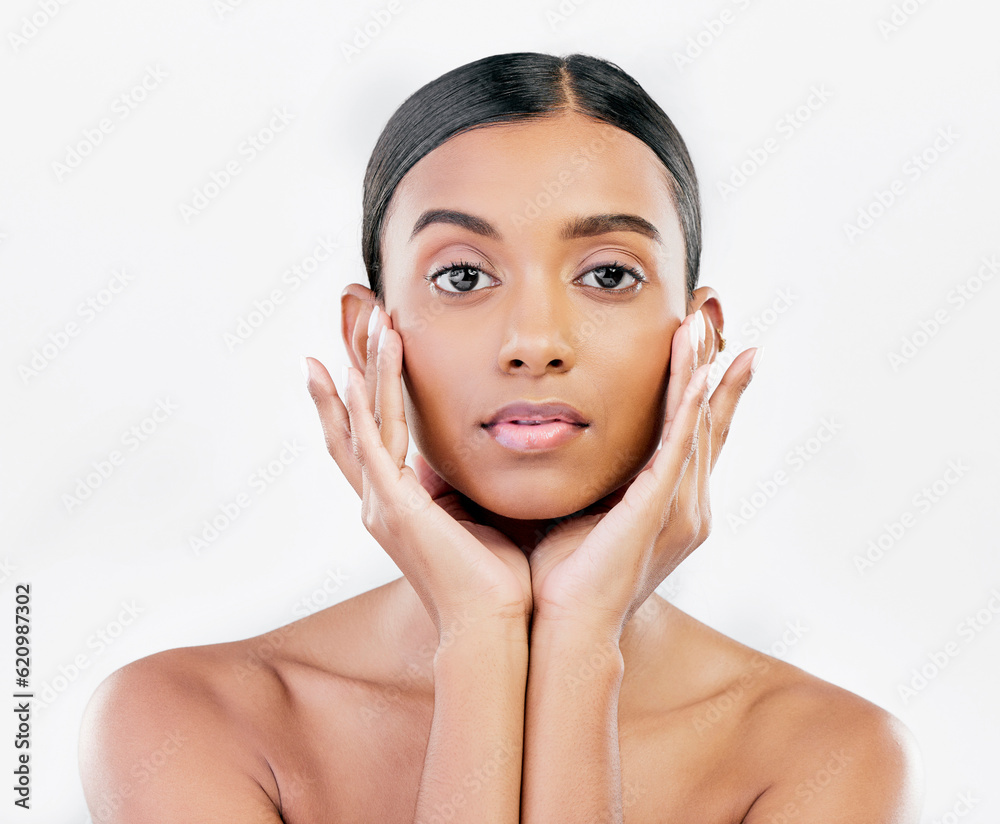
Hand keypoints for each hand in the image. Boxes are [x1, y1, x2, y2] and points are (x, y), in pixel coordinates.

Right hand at [303, 305, 531, 635]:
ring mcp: (381, 504)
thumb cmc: (496, 579)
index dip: (357, 395)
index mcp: (397, 506)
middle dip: (350, 368)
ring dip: (364, 368)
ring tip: (368, 320)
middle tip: (352, 317)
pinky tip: (354, 370)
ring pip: (363, 421)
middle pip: (351, 422)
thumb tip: (475, 461)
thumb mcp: (476, 516)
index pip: (368, 437)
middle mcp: (379, 502)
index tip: (354, 352)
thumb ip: (463, 486)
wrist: (497, 624)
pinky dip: (361, 405)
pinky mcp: (394, 506)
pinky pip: (372, 443)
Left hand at [527, 309, 758, 637]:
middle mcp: (686, 502)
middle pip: (708, 418)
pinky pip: (679, 444)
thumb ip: (578, 473)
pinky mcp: (659, 506)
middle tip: (713, 310)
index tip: (706, 342)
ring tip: (700, 319)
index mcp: (667, 504)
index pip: (693, 433)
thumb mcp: (575, 509)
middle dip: (712, 363)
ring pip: (696, 421)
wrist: (563, 626)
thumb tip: (537, 432)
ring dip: (699, 366)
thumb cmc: (560, 576)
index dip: (705, 387)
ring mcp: (678, 503)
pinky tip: (693, 365)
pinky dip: (688, 402)